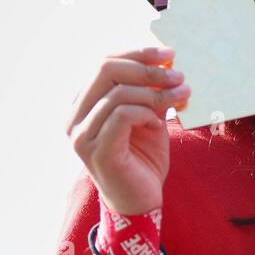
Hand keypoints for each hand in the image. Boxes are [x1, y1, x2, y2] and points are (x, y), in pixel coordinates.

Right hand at [65, 47, 190, 214]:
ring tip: (180, 98)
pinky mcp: (97, 151)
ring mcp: (82, 135)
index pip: (104, 62)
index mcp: (82, 104)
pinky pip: (122, 115)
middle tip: (177, 75)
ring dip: (155, 92)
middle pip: (105, 69)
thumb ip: (150, 92)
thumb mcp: (148, 117)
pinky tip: (158, 123)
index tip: (168, 53)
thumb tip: (167, 63)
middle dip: (147, 68)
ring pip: (117, 93)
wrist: (141, 202)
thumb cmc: (143, 160)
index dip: (137, 53)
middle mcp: (74, 117)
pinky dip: (145, 113)